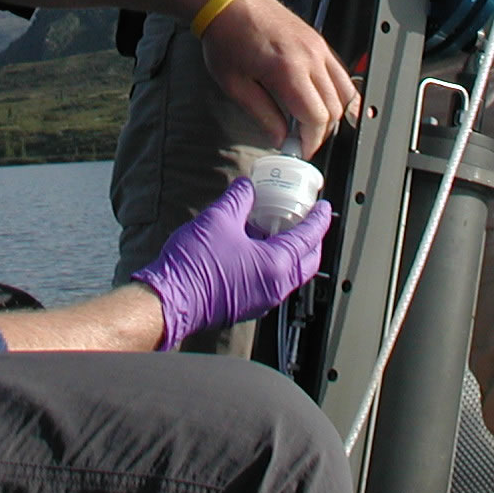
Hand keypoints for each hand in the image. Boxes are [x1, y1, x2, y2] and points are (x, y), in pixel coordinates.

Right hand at [132, 178, 332, 350]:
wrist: (170, 300)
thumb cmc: (194, 266)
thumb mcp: (218, 219)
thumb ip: (239, 199)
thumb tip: (247, 187)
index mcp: (276, 266)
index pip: (308, 238)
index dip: (318, 219)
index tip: (323, 207)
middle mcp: (275, 288)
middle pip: (307, 261)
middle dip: (312, 239)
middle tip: (308, 219)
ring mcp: (262, 301)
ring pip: (290, 274)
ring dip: (292, 252)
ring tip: (281, 230)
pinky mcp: (247, 306)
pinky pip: (272, 282)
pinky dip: (275, 264)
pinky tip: (257, 248)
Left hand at [198, 0, 357, 153]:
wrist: (227, 1)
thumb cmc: (225, 38)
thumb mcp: (235, 84)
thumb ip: (262, 114)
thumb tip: (279, 138)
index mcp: (288, 70)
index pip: (316, 118)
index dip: (310, 141)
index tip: (298, 150)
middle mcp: (310, 57)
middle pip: (334, 108)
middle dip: (320, 132)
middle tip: (301, 141)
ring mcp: (318, 47)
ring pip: (344, 91)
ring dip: (332, 113)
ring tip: (310, 122)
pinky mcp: (319, 40)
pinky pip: (340, 72)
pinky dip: (336, 92)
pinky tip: (319, 100)